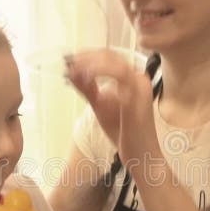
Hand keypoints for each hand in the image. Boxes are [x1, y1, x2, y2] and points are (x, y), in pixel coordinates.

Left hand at [65, 49, 160, 165]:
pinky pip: (119, 76)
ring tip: (74, 70)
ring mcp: (140, 87)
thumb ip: (88, 88)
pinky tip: (86, 79)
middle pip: (111, 56)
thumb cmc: (124, 132)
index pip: (109, 57)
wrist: (141, 155)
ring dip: (91, 64)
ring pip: (115, 63)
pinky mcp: (138, 97)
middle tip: (68, 63)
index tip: (69, 59)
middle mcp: (139, 78)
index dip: (87, 55)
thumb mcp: (100, 106)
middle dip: (86, 57)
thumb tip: (71, 71)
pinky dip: (100, 74)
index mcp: (132, 78)